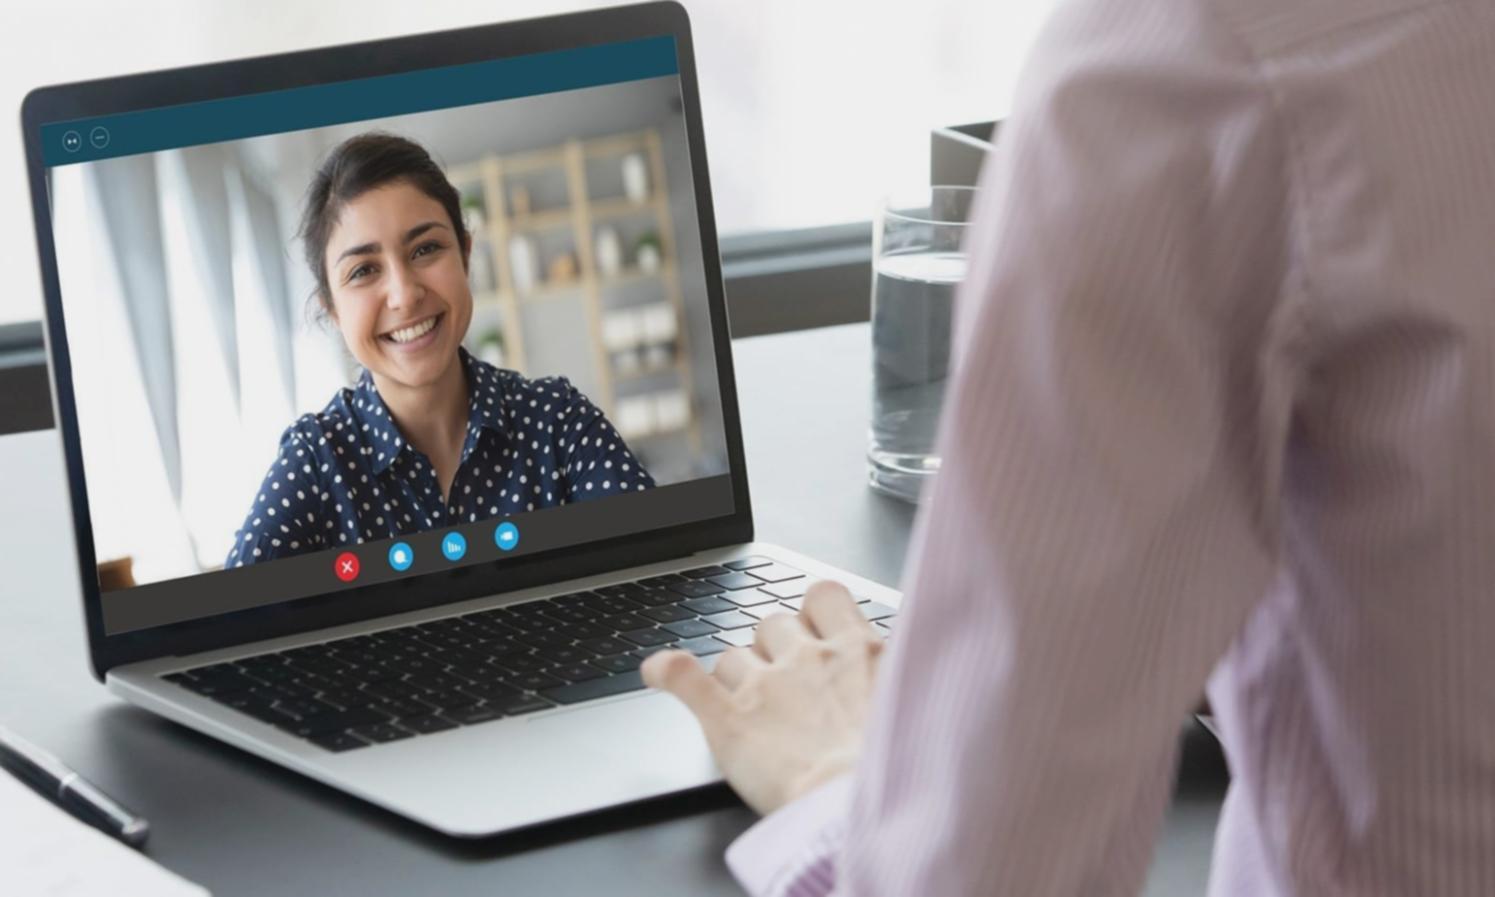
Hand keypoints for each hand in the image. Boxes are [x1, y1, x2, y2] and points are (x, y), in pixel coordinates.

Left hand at [641, 580, 884, 814]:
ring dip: (736, 676)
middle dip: (774, 649)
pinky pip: (683, 676)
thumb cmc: (893, 771)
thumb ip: (896, 679)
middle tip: (788, 689)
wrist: (860, 808)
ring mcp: (764, 685)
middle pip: (773, 625)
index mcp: (859, 651)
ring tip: (752, 711)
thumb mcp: (916, 708)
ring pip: (733, 655)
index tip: (815, 630)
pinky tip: (657, 671)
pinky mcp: (729, 719)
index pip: (824, 596)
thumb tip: (897, 674)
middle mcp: (808, 657)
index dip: (813, 612)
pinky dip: (666, 672)